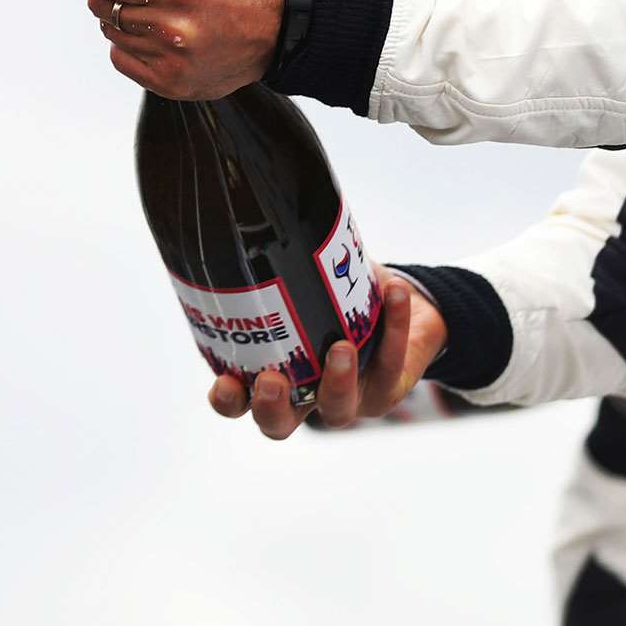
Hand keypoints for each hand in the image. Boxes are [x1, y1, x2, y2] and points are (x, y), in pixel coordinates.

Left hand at [85, 0, 281, 98]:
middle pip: (100, 4)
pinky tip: (157, 30)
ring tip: (154, 4)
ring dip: (122, 13)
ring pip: (110, 31)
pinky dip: (130, 41)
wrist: (275, 27)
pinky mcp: (169, 82)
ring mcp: (171, 60)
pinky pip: (121, 58)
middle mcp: (173, 28)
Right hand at [208, 270, 448, 437]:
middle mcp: (306, 397)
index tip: (224, 382)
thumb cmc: (338, 291)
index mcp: (275, 375)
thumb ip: (281, 254)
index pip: (240, 403)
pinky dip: (395, 325)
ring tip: (341, 347)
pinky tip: (394, 291)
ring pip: (338, 409)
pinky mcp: (388, 388)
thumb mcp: (306, 276)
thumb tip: (254, 200)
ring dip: (337, 381)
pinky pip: (391, 361)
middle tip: (272, 379)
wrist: (401, 304)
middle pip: (280, 425)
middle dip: (272, 408)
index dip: (229, 402)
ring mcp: (348, 399)